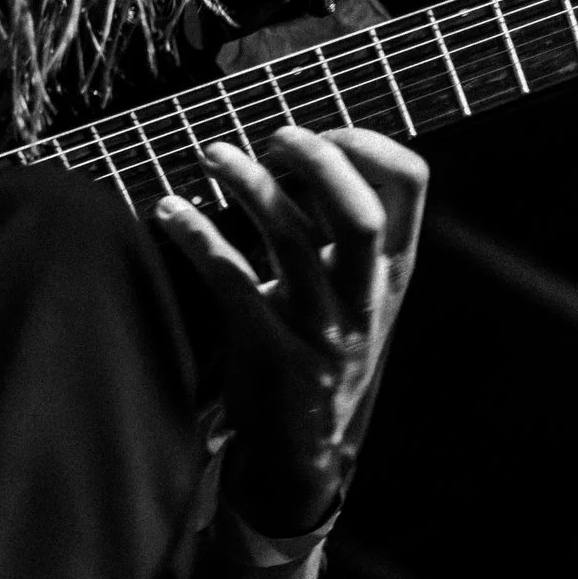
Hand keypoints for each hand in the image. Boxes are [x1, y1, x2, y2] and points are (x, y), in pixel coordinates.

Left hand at [153, 126, 427, 533]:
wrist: (301, 450)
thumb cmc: (315, 344)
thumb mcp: (348, 288)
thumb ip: (336, 226)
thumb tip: (301, 142)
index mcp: (393, 269)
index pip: (411, 184)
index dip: (364, 141)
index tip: (316, 128)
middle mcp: (365, 296)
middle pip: (361, 214)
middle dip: (317, 160)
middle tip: (271, 136)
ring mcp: (322, 328)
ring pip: (294, 243)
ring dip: (249, 187)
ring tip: (210, 154)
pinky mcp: (272, 353)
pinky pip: (233, 285)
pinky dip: (197, 238)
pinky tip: (166, 210)